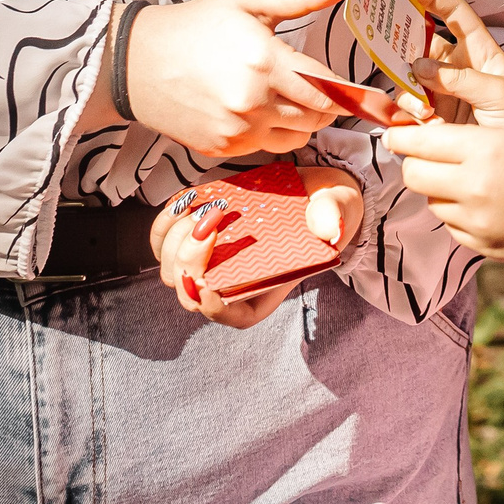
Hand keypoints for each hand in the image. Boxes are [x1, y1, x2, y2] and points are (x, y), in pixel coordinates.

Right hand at [119, 0, 353, 159]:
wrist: (135, 63)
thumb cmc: (194, 27)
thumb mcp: (248, 1)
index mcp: (264, 62)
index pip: (328, 88)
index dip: (350, 91)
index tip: (365, 92)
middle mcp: (252, 103)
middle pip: (318, 116)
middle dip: (329, 103)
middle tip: (322, 86)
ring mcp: (237, 131)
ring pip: (298, 138)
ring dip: (304, 120)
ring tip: (288, 95)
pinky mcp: (223, 149)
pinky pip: (270, 148)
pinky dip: (276, 132)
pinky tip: (260, 109)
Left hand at [152, 165, 363, 329]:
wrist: (312, 188)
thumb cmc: (327, 209)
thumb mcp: (339, 210)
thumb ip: (333, 218)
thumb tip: (329, 230)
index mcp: (264, 292)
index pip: (229, 315)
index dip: (211, 306)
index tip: (208, 283)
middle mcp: (232, 285)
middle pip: (191, 291)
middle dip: (189, 258)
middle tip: (213, 218)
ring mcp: (211, 264)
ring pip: (171, 268)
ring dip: (176, 238)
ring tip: (205, 206)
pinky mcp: (196, 239)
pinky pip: (164, 242)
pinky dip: (166, 223)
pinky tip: (187, 201)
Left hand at [384, 118, 503, 272]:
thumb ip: (473, 140)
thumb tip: (426, 142)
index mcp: (487, 149)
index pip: (419, 142)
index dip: (402, 136)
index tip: (396, 132)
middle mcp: (475, 187)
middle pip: (413, 175)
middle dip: (414, 162)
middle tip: (426, 154)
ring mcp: (477, 222)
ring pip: (431, 201)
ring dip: (439, 188)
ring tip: (470, 178)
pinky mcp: (483, 247)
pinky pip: (451, 225)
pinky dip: (458, 212)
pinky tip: (486, 203)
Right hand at [409, 0, 503, 131]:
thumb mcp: (499, 93)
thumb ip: (460, 78)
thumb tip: (419, 67)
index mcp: (479, 52)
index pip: (455, 15)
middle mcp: (456, 69)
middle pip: (421, 46)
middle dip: (403, 45)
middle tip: (388, 47)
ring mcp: (442, 94)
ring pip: (410, 80)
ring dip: (409, 90)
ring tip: (425, 111)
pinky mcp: (433, 119)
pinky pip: (409, 110)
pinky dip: (410, 116)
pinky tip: (425, 125)